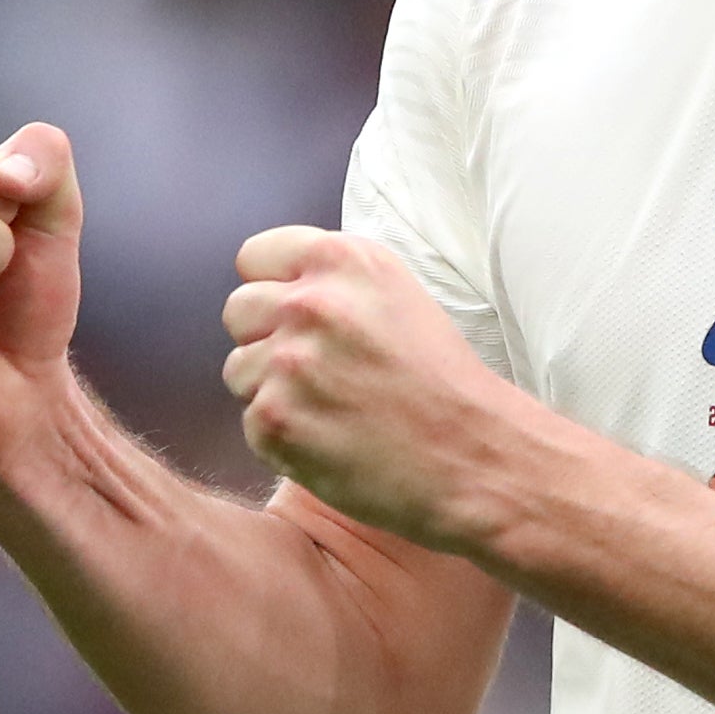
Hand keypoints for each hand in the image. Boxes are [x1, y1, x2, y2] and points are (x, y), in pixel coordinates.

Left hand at [220, 226, 518, 549]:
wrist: (475, 457)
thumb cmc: (443, 384)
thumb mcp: (398, 298)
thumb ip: (335, 284)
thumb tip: (275, 291)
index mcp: (344, 260)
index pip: (255, 256)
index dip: (275, 289)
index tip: (301, 318)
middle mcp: (310, 302)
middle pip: (238, 310)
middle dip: (266, 340)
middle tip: (319, 372)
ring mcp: (287, 362)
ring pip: (239, 370)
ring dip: (273, 392)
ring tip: (332, 410)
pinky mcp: (275, 419)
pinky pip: (251, 423)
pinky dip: (284, 439)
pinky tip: (332, 442)